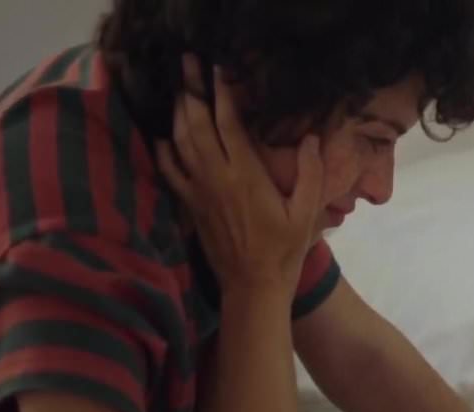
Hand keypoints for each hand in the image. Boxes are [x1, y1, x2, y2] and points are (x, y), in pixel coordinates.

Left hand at [155, 54, 324, 295]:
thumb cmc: (284, 250)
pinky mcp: (191, 205)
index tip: (218, 69)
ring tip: (178, 90)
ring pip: (180, 143)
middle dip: (192, 92)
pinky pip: (170, 171)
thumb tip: (311, 139)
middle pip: (197, 125)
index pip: (228, 124)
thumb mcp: (307, 213)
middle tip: (187, 64)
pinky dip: (164, 150)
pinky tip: (162, 136)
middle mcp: (217, 177)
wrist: (252, 285)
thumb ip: (311, 175)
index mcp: (246, 175)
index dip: (222, 94)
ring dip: (177, 113)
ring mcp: (199, 191)